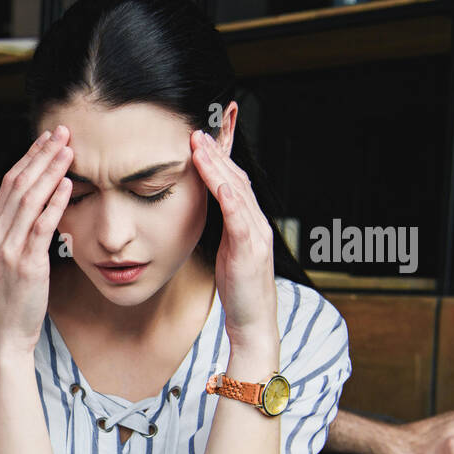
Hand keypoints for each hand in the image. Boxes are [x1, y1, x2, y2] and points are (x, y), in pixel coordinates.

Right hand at [0, 125, 73, 354]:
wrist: (6, 332)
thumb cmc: (14, 296)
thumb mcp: (11, 257)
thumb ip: (22, 230)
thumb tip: (44, 205)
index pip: (10, 182)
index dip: (30, 156)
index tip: (48, 138)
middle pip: (18, 183)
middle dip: (41, 154)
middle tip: (62, 132)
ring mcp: (9, 249)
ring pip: (28, 199)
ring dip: (50, 171)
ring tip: (69, 150)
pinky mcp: (26, 265)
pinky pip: (40, 227)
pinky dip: (54, 203)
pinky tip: (68, 186)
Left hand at [190, 128, 276, 350]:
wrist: (253, 320)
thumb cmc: (237, 288)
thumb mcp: (228, 251)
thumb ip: (224, 228)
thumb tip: (210, 210)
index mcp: (249, 222)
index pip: (234, 182)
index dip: (219, 158)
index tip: (202, 138)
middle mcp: (257, 223)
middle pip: (236, 179)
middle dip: (216, 153)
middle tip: (196, 132)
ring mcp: (256, 235)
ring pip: (237, 192)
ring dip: (217, 167)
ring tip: (199, 146)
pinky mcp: (249, 250)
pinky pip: (240, 218)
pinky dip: (229, 197)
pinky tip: (216, 181)